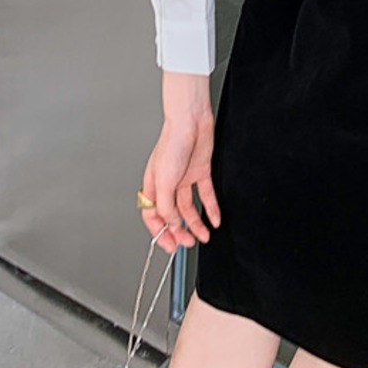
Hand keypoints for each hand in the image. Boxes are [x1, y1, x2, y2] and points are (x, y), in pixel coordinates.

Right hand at [139, 77, 219, 256]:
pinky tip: (215, 220)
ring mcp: (184, 178)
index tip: (169, 245)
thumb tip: (173, 224)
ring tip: (203, 237)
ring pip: (189, 208)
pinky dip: (211, 209)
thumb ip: (166, 207)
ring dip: (196, 224)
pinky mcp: (200, 172)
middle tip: (187, 244)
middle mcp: (169, 184)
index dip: (160, 232)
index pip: (153, 216)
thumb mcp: (164, 182)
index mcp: (154, 186)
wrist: (191, 121)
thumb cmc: (172, 143)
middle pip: (172, 215)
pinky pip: (206, 195)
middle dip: (179, 231)